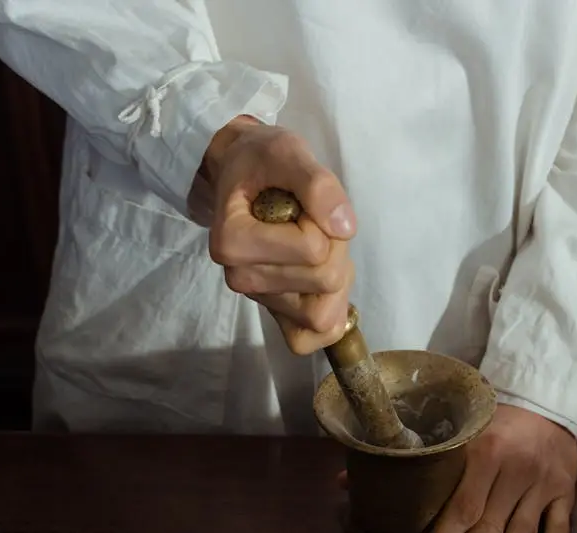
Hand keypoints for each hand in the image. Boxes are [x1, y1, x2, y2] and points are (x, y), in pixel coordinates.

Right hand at [203, 115, 356, 354]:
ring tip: (315, 243)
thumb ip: (316, 185)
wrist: (243, 172)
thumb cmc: (262, 161)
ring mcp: (259, 300)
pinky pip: (313, 336)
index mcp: (232, 242)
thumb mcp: (288, 152)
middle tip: (312, 220)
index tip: (300, 201)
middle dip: (334, 247)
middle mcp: (240, 278)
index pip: (313, 249)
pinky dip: (332, 310)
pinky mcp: (275, 314)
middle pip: (324, 280)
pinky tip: (322, 279)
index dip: (324, 219)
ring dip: (336, 274)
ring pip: (324, 311)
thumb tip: (344, 229)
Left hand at [417, 404, 576, 532]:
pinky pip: (560, 530)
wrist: (546, 402)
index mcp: (487, 450)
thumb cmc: (496, 420)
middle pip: (489, 528)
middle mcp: (518, 469)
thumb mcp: (466, 428)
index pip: (462, 508)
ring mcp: (544, 483)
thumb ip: (438, 458)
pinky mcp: (566, 491)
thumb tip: (374, 489)